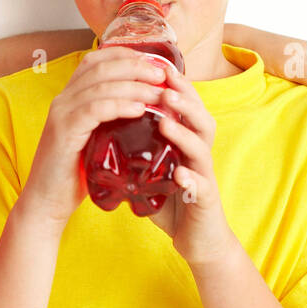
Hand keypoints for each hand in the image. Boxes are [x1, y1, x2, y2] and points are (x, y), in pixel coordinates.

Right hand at [22, 46, 172, 229]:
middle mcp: (63, 100)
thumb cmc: (75, 174)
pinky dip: (120, 105)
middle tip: (163, 74)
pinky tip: (140, 109)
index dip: (126, 55)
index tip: (154, 62)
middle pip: (101, 67)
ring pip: (101, 85)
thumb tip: (146, 109)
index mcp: (69, 97)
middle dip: (136, 66)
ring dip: (135, 86)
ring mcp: (61, 114)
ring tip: (159, 93)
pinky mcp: (64, 132)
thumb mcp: (95, 140)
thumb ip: (111, 122)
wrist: (46, 202)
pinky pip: (95, 109)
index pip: (96, 59)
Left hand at [145, 61, 235, 266]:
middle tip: (162, 86)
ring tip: (165, 121)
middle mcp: (199, 155)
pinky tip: (180, 174)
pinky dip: (191, 179)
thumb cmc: (171, 201)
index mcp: (186, 144)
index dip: (174, 88)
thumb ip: (134, 149)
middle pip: (200, 118)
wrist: (196, 239)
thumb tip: (100, 129)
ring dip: (184, 133)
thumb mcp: (151, 169)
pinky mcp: (205, 202)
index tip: (154, 68)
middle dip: (183, 100)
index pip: (184, 109)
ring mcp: (205, 177)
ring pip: (202, 148)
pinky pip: (202, 188)